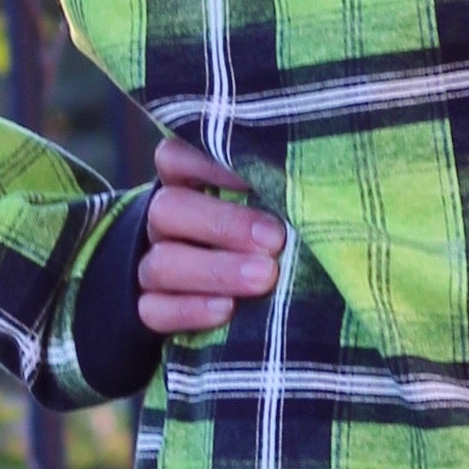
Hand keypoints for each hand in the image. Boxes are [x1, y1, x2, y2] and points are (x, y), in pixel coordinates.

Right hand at [135, 131, 285, 339]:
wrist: (239, 296)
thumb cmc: (271, 234)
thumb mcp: (273, 205)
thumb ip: (281, 191)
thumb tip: (317, 180)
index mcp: (187, 184)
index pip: (175, 157)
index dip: (207, 163)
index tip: (254, 177)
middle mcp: (166, 223)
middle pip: (168, 210)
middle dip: (223, 224)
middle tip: (274, 240)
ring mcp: (153, 267)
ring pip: (162, 264)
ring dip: (214, 270)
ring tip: (263, 278)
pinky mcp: (152, 310)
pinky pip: (154, 310)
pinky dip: (189, 310)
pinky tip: (227, 310)